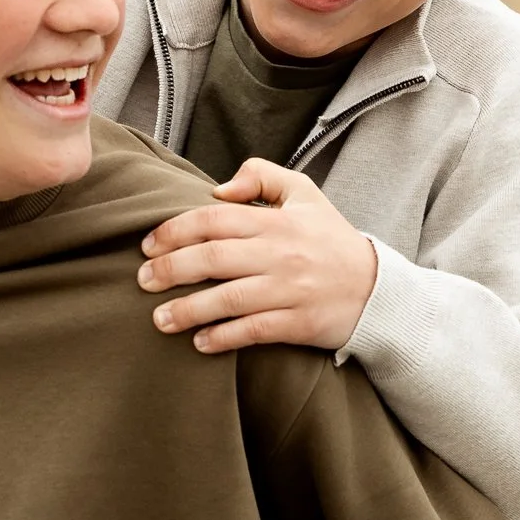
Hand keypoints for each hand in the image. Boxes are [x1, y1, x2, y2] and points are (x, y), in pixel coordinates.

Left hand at [136, 159, 377, 354]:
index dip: (174, 231)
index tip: (148, 245)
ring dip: (187, 310)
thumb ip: (262, 176)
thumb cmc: (332, 241)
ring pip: (228, 299)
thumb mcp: (305, 194)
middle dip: (169, 269)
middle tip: (141, 280)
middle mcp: (279, 254)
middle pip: (212, 257)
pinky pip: (252, 331)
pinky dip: (223, 338)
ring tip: (158, 320)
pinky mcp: (297, 324)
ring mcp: (288, 290)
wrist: (378, 289)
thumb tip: (217, 189)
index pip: (213, 219)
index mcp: (276, 221)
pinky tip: (199, 343)